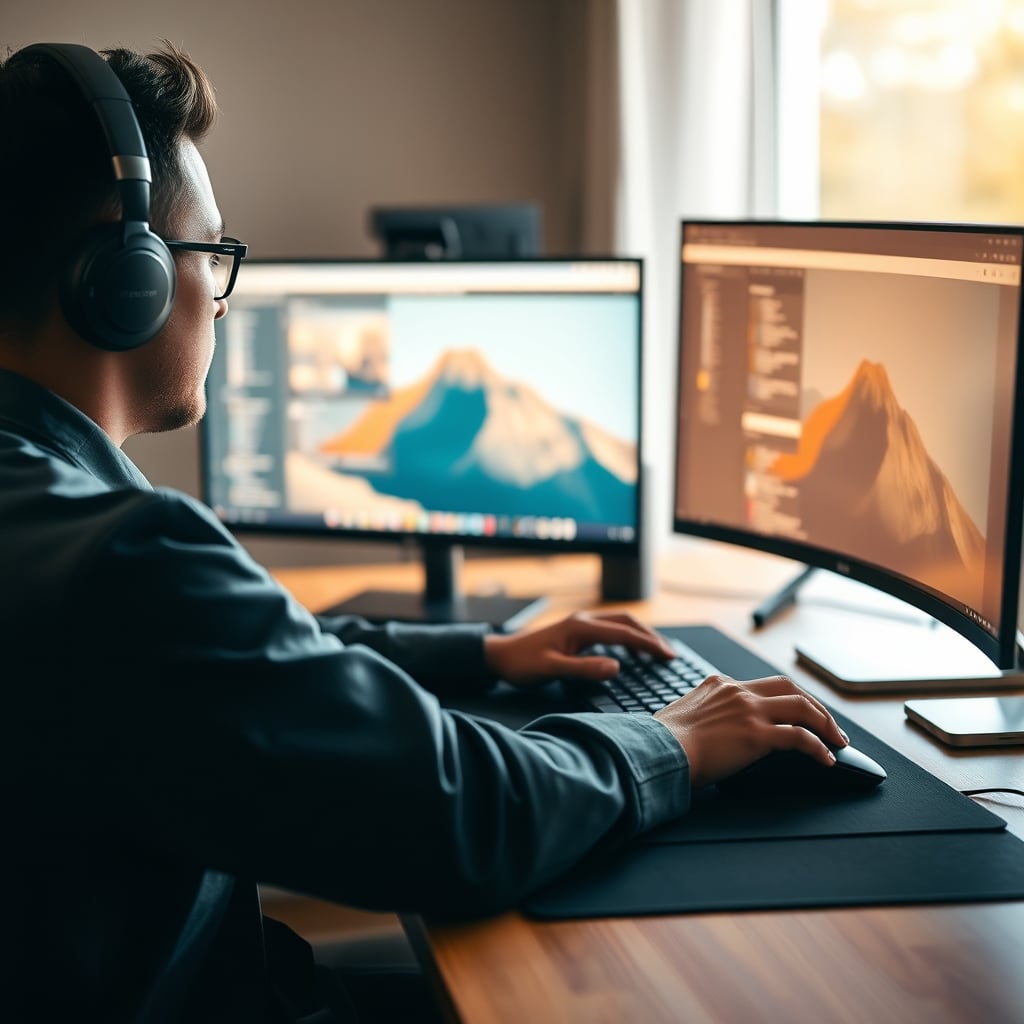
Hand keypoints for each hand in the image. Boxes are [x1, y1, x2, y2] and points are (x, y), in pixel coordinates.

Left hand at [483, 611, 675, 688]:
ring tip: (657, 652)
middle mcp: (583, 620)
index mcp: (581, 627)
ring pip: (619, 623)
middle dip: (650, 636)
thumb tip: (617, 668)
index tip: (668, 657)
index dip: (648, 645)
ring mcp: (580, 624)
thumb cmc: (522, 664)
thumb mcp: (551, 670)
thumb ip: (584, 669)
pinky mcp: (576, 631)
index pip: (624, 634)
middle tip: (669, 655)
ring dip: (640, 634)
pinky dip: (627, 637)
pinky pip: (610, 630)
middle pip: (626, 622)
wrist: (500, 657)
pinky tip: (632, 652)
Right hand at [653, 674, 848, 787]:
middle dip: (814, 705)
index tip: (796, 713)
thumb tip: (711, 732)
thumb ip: (704, 714)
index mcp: (719, 684)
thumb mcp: (684, 715)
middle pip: (790, 688)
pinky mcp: (757, 734)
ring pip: (802, 707)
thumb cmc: (663, 742)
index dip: (786, 699)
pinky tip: (827, 760)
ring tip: (837, 741)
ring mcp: (750, 711)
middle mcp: (738, 691)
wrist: (658, 750)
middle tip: (828, 725)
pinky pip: (800, 738)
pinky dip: (819, 748)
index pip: (762, 685)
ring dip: (825, 724)